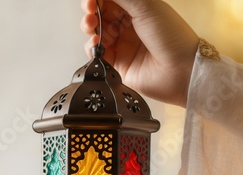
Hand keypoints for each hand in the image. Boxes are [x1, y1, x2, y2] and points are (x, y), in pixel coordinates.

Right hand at [81, 0, 199, 106]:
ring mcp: (121, 45)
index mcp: (138, 9)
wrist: (180, 71)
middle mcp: (129, 27)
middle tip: (89, 10)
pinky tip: (96, 43)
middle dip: (91, 11)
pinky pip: (96, 54)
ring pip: (96, 33)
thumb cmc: (172, 37)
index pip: (111, 1)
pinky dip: (91, 47)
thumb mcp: (147, 7)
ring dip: (89, 28)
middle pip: (100, 15)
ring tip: (92, 27)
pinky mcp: (116, 64)